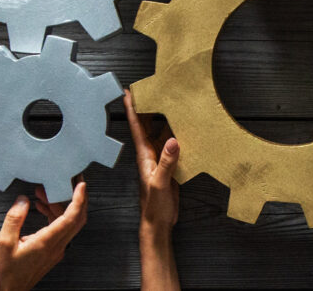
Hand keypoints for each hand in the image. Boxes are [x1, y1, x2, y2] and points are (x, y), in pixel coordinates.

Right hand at [0, 181, 86, 290]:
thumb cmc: (6, 273)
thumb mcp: (4, 244)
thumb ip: (14, 219)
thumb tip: (23, 200)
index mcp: (47, 242)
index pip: (72, 217)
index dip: (79, 198)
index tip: (81, 184)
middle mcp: (57, 245)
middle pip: (77, 217)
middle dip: (78, 196)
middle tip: (72, 180)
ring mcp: (57, 248)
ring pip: (69, 221)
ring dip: (60, 204)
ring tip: (44, 192)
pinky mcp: (53, 250)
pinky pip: (61, 227)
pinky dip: (55, 214)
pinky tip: (42, 206)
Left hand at [124, 89, 179, 290]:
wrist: (158, 223)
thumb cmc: (154, 207)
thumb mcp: (160, 183)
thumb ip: (167, 162)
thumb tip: (173, 139)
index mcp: (144, 155)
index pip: (137, 127)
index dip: (132, 109)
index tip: (128, 92)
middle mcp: (150, 153)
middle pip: (147, 125)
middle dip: (146, 107)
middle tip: (150, 88)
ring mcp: (159, 159)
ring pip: (161, 133)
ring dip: (163, 118)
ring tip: (169, 101)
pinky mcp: (169, 165)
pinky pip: (172, 144)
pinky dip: (176, 133)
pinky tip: (184, 127)